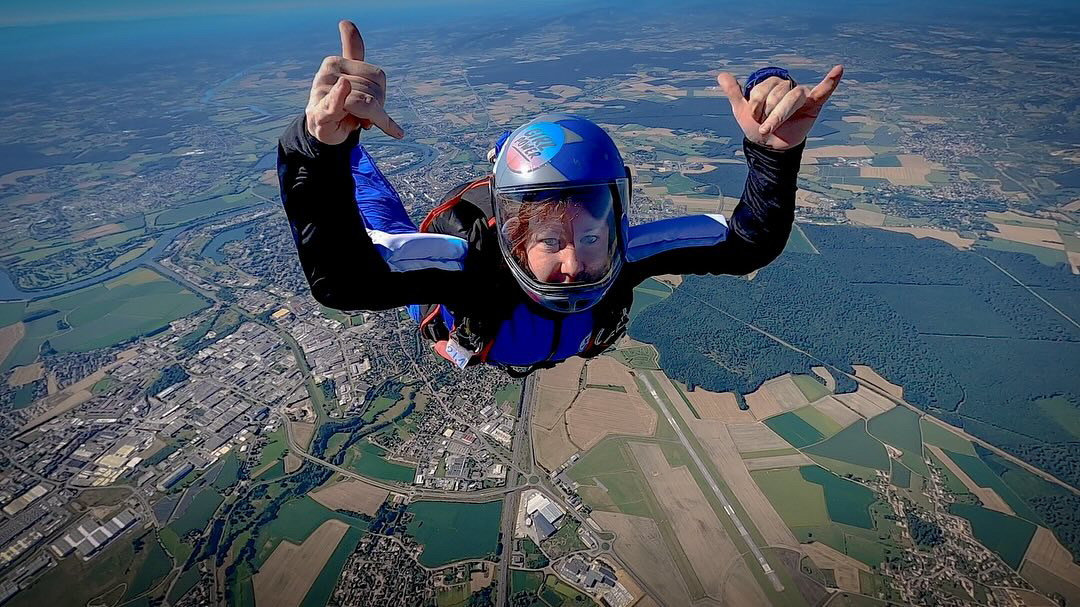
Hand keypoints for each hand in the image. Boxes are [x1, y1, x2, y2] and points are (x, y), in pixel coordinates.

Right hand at [305, 20, 404, 144]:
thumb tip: (345, 22)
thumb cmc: (341, 101)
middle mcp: (328, 74)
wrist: (322, 129)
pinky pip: (334, 101)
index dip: (381, 95)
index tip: (374, 104)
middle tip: (363, 116)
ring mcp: (322, 93)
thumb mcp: (350, 75)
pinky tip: (344, 85)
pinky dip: (340, 96)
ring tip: (356, 120)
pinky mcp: (320, 112)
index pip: (377, 76)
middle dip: (376, 110)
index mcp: (336, 62)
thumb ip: (352, 50)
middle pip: (374, 93)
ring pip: (365, 104)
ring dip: (369, 120)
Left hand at [716, 65, 843, 149]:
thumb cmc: (757, 127)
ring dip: (780, 114)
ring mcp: (801, 94)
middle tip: (764, 127)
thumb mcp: (742, 111)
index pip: (763, 88)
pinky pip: (824, 91)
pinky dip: (831, 81)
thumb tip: (721, 75)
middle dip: (768, 113)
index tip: (753, 118)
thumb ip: (734, 93)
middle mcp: (786, 87)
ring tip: (769, 128)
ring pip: (792, 97)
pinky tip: (838, 70)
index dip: (755, 104)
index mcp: (770, 85)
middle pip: (778, 92)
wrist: (769, 147)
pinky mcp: (814, 104)